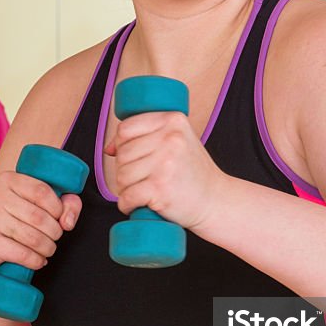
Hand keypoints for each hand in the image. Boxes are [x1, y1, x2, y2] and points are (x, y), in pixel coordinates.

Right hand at [0, 171, 82, 272]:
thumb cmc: (23, 220)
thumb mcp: (48, 204)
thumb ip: (68, 204)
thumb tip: (67, 223)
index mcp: (9, 180)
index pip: (42, 191)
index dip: (58, 208)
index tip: (58, 217)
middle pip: (39, 217)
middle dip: (55, 232)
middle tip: (54, 237)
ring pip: (33, 237)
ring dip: (48, 248)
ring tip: (47, 249)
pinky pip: (23, 254)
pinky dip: (37, 260)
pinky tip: (38, 259)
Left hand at [105, 111, 226, 230]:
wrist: (216, 200)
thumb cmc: (193, 173)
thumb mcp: (177, 142)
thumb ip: (147, 136)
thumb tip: (109, 148)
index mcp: (173, 120)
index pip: (125, 128)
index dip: (122, 145)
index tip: (134, 158)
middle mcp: (170, 138)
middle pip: (122, 154)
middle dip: (125, 170)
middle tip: (144, 179)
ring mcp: (165, 163)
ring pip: (121, 176)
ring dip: (126, 189)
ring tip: (144, 191)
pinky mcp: (160, 188)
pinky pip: (126, 196)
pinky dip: (127, 204)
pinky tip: (139, 204)